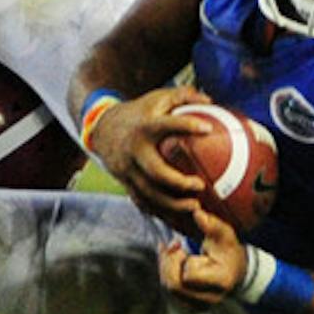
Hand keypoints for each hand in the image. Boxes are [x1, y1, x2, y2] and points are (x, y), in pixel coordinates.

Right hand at [87, 85, 210, 229]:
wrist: (102, 128)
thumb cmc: (139, 112)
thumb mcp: (158, 98)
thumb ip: (184, 96)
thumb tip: (211, 102)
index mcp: (145, 127)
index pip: (166, 125)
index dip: (186, 125)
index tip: (207, 130)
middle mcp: (135, 149)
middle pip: (156, 171)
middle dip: (179, 182)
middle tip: (200, 185)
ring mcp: (128, 169)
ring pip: (149, 192)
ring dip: (173, 203)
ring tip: (195, 205)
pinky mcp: (125, 182)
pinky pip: (143, 201)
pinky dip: (160, 211)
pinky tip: (178, 216)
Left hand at [159, 207, 246, 307]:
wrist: (235, 270)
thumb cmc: (228, 251)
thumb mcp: (224, 235)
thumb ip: (212, 224)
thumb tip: (198, 213)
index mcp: (221, 281)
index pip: (188, 276)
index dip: (181, 260)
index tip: (181, 245)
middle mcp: (210, 298)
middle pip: (174, 286)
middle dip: (168, 262)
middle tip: (173, 246)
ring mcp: (199, 305)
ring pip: (169, 289)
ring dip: (165, 266)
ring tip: (172, 251)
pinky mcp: (190, 306)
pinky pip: (169, 292)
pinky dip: (165, 274)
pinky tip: (170, 259)